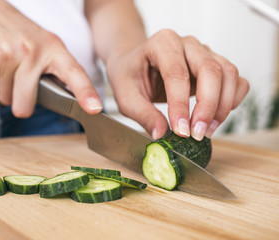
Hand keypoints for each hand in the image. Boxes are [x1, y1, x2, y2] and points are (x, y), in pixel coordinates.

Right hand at [0, 0, 101, 117]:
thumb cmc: (17, 33)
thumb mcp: (42, 45)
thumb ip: (53, 71)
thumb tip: (60, 102)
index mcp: (53, 48)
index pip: (74, 73)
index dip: (85, 93)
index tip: (94, 109)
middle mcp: (33, 51)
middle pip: (27, 105)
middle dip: (22, 102)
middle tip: (20, 80)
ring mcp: (9, 55)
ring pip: (8, 100)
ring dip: (6, 87)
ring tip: (6, 64)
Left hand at [106, 29, 248, 139]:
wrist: (135, 63)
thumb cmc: (129, 75)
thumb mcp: (126, 96)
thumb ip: (143, 115)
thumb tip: (162, 135)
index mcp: (162, 43)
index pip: (177, 74)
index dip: (181, 105)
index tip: (181, 131)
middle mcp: (187, 44)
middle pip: (211, 70)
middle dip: (208, 106)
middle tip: (197, 134)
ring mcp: (204, 52)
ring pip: (228, 74)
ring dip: (223, 106)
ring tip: (206, 130)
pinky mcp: (215, 65)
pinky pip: (235, 79)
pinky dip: (233, 99)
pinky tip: (217, 116)